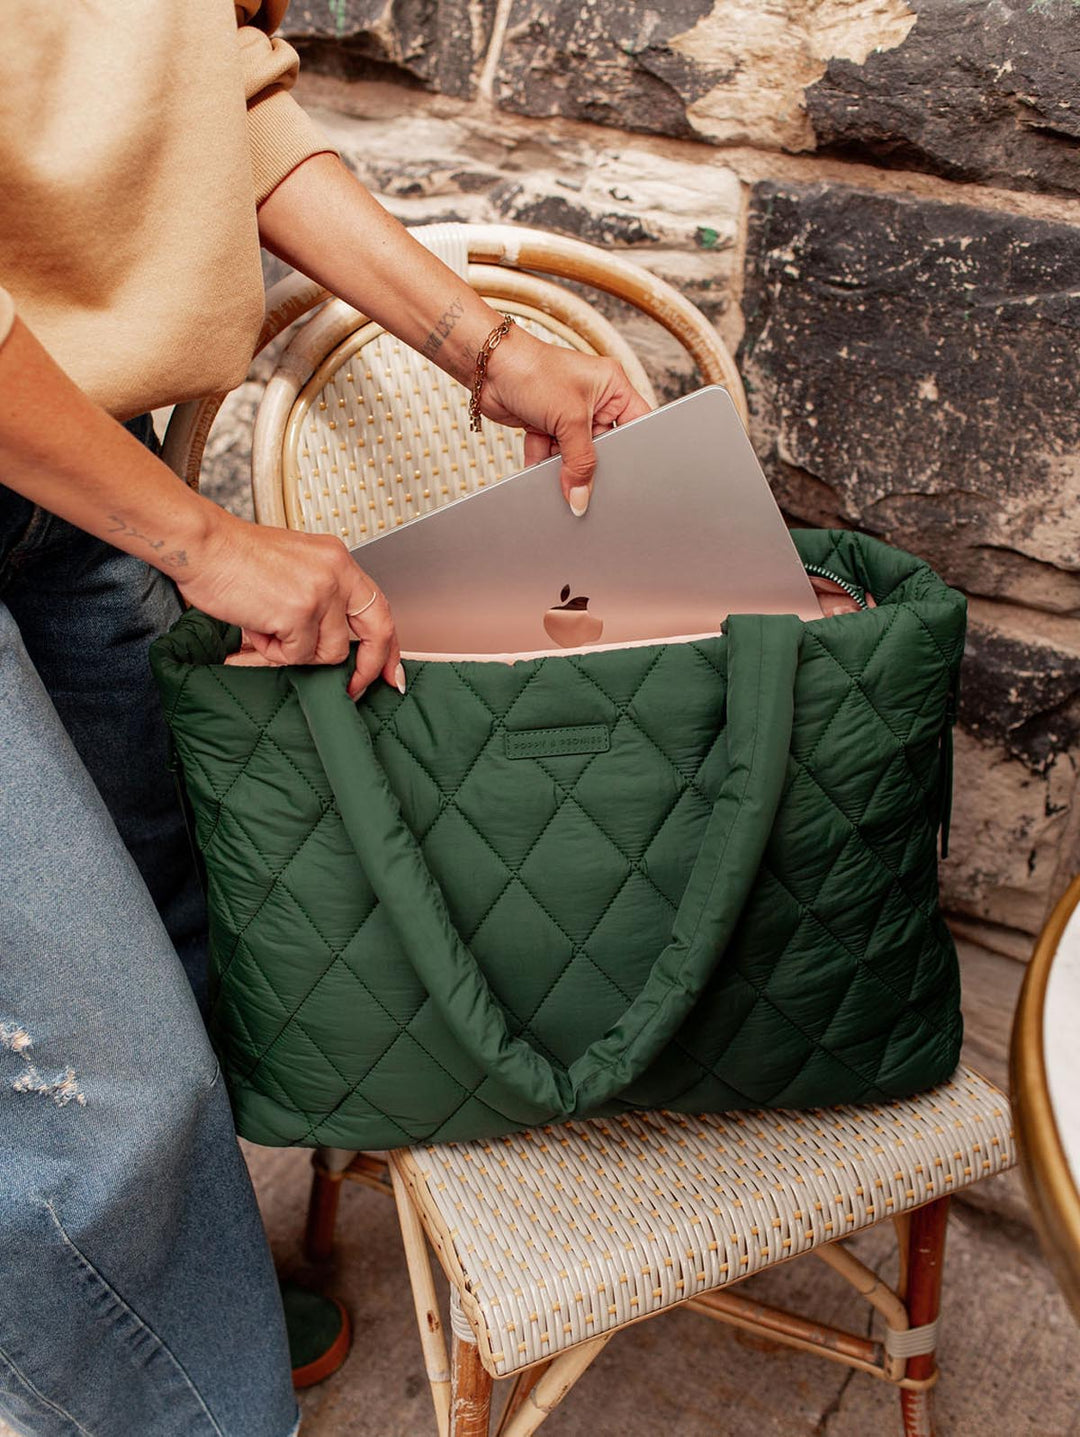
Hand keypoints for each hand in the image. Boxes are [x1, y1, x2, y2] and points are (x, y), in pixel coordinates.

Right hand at [179, 510, 400, 700]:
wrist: (202, 544)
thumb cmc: (235, 557)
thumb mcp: (295, 567)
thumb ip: (322, 598)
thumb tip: (336, 645)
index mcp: (337, 559)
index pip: (379, 607)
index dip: (388, 645)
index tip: (391, 672)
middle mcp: (336, 572)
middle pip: (375, 632)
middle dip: (368, 667)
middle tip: (353, 688)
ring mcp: (320, 593)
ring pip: (328, 652)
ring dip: (297, 651)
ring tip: (269, 626)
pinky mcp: (298, 613)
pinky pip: (296, 656)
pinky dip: (273, 651)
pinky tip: (257, 625)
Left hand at [478, 327, 651, 513]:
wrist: (487, 366)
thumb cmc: (533, 371)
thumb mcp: (569, 420)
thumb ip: (580, 462)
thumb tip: (582, 497)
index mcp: (612, 386)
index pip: (635, 423)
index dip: (633, 450)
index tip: (628, 475)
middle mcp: (593, 398)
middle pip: (602, 444)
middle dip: (590, 463)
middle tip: (589, 485)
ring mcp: (568, 412)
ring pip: (574, 452)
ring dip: (564, 466)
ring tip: (559, 479)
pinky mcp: (545, 423)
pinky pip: (551, 452)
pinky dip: (543, 463)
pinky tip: (538, 472)